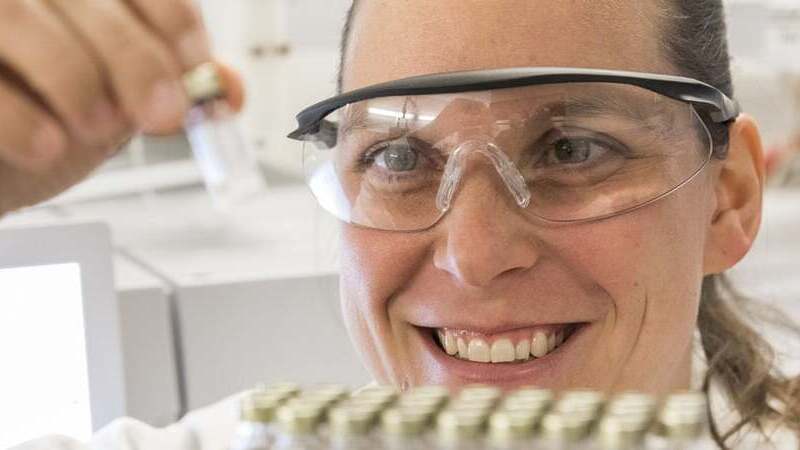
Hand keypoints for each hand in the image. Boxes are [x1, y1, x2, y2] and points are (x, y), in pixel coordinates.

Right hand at [0, 0, 242, 215]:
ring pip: (19, 19)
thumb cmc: (39, 117)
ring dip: (74, 76)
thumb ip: (164, 85)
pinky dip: (16, 116)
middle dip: (133, 55)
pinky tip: (46, 145)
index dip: (167, 14)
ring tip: (96, 127)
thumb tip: (231, 87)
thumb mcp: (112, 99)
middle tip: (163, 113)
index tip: (196, 64)